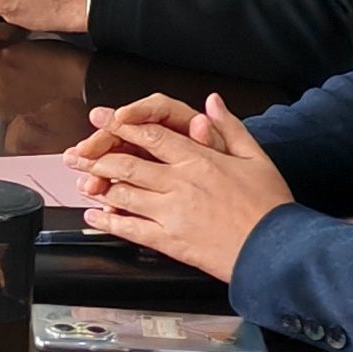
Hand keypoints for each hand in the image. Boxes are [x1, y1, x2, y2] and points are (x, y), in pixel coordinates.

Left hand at [71, 92, 293, 282]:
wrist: (276, 250)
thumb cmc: (270, 205)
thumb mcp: (256, 157)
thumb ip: (230, 127)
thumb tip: (212, 101)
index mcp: (199, 159)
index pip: (151, 134)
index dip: (123, 125)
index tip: (102, 119)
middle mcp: (180, 182)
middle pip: (128, 162)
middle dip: (97, 155)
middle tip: (76, 153)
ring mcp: (172, 212)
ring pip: (124, 193)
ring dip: (98, 185)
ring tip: (80, 180)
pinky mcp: (171, 240)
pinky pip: (132, 228)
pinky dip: (110, 221)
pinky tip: (95, 216)